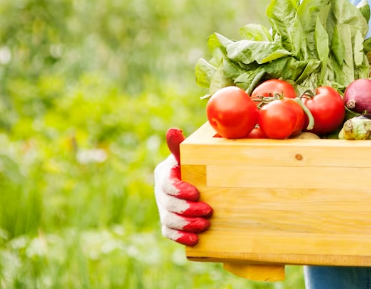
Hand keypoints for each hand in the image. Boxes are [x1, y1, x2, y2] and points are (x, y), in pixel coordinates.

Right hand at [154, 128, 212, 246]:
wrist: (204, 178)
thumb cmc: (197, 163)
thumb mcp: (191, 154)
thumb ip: (181, 146)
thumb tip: (172, 130)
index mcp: (164, 173)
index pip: (167, 184)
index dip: (179, 190)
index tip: (196, 193)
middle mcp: (161, 192)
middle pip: (168, 205)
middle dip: (188, 210)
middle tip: (208, 211)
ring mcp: (163, 208)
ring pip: (168, 220)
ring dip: (187, 225)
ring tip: (205, 225)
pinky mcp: (168, 222)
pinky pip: (169, 233)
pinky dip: (180, 237)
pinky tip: (194, 240)